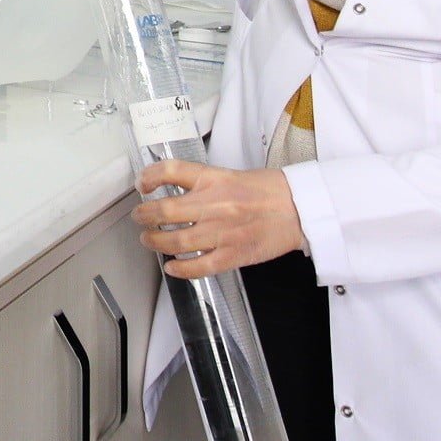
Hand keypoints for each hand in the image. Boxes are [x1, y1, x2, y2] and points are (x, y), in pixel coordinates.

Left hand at [132, 160, 304, 278]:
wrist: (300, 209)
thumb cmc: (269, 192)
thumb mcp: (231, 175)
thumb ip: (202, 183)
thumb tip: (173, 189)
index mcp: (215, 179)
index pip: (170, 170)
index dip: (148, 176)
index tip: (141, 184)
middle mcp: (215, 204)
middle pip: (165, 211)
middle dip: (144, 216)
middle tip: (140, 218)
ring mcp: (223, 232)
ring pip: (176, 241)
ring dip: (156, 242)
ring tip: (150, 240)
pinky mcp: (233, 255)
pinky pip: (199, 267)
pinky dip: (180, 270)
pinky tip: (172, 267)